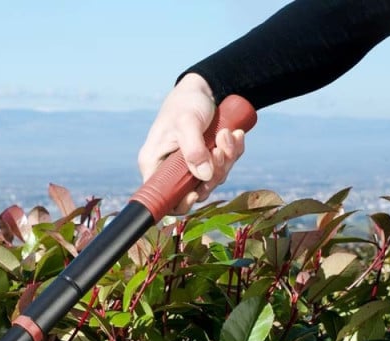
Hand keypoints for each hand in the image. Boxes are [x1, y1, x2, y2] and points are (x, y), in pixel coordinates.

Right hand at [138, 73, 245, 212]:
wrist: (202, 87)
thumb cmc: (186, 103)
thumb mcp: (187, 123)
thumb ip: (194, 150)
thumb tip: (205, 177)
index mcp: (154, 164)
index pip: (162, 197)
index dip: (180, 203)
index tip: (196, 192)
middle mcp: (169, 170)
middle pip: (192, 192)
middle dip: (212, 175)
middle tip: (219, 150)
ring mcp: (188, 167)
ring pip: (211, 180)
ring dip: (226, 160)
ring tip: (227, 134)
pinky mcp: (204, 161)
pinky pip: (222, 168)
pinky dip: (232, 153)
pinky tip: (235, 135)